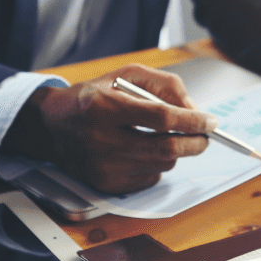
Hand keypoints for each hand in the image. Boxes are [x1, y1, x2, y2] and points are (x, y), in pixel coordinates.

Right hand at [6, 64, 218, 193]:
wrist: (51, 126)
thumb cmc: (93, 96)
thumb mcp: (126, 75)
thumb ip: (164, 85)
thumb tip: (194, 110)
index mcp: (104, 107)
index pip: (161, 118)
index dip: (192, 121)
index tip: (209, 121)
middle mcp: (101, 141)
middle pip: (166, 149)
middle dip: (194, 143)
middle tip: (204, 135)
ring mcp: (103, 167)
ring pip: (162, 165)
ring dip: (174, 152)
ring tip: (163, 137)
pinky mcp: (106, 185)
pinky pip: (149, 178)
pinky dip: (156, 164)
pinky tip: (142, 151)